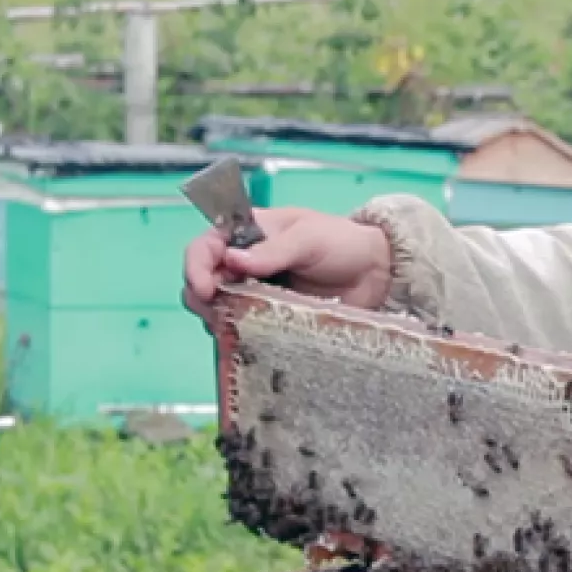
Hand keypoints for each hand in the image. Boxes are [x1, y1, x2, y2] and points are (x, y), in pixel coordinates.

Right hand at [182, 206, 394, 329]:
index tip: (206, 289)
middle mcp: (243, 263)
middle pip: (202, 281)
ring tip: (238, 325)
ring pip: (216, 309)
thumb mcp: (309, 238)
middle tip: (219, 314)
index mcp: (247, 233)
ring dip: (218, 319)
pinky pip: (241, 328)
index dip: (196, 267)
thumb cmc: (343, 243)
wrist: (375, 275)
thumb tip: (233, 260)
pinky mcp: (266, 317)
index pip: (204, 247)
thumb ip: (273, 249)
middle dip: (202, 299)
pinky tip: (250, 337)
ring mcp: (253, 292)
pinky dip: (238, 334)